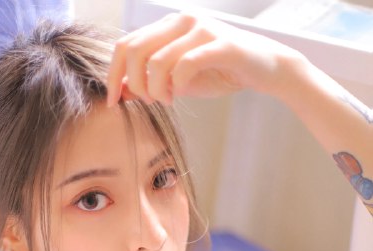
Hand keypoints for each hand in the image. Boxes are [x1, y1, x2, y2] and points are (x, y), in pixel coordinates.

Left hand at [107, 12, 299, 106]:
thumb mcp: (177, 81)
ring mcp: (201, 29)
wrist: (265, 69)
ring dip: (155, 89)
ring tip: (167, 99)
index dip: (113, 76)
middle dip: (134, 84)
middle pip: (134, 51)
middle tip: (149, 102)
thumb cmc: (219, 73)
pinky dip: (176, 84)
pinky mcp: (220, 44)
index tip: (114, 102)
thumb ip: (149, 83)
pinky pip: (185, 65)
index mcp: (167, 26)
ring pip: (156, 62)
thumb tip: (120, 92)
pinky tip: (179, 92)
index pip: (125, 45)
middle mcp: (181, 21)